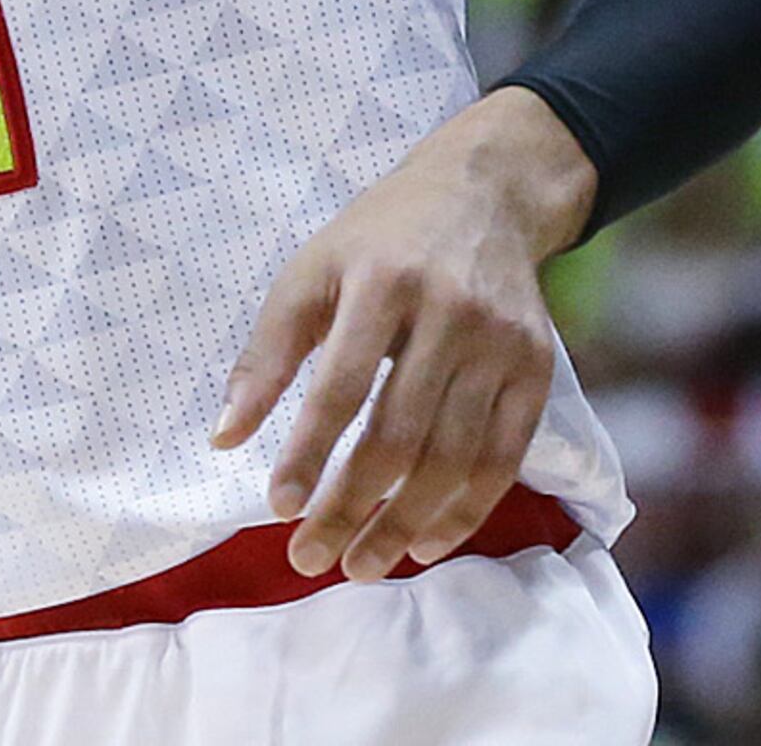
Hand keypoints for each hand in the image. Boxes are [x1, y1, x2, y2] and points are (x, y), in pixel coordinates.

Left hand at [209, 86, 594, 580]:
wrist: (482, 196)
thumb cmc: (377, 239)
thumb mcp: (308, 272)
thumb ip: (266, 354)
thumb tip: (223, 438)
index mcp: (381, 282)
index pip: (341, 385)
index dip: (308, 453)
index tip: (277, 507)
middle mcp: (449, 314)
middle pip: (399, 434)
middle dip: (352, 506)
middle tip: (311, 557)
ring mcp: (501, 345)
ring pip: (454, 457)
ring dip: (405, 522)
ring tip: (362, 564)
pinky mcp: (537, 370)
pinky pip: (504, 458)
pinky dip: (466, 509)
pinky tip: (425, 542)